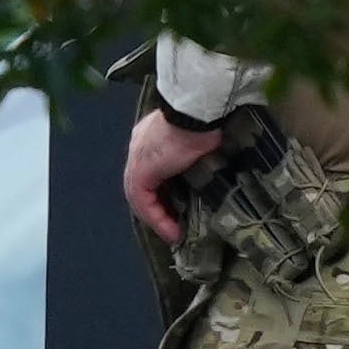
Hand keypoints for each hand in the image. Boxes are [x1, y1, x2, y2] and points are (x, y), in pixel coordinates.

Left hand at [126, 104, 225, 244]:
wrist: (198, 114)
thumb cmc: (207, 122)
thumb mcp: (202, 141)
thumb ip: (198, 156)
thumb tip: (211, 171)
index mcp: (154, 138)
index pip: (154, 172)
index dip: (165, 192)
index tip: (181, 210)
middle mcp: (140, 148)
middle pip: (145, 186)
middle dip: (160, 209)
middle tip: (177, 228)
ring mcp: (137, 159)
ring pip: (141, 196)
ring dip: (158, 218)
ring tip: (175, 235)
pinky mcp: (141, 171)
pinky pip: (142, 201)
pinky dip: (156, 218)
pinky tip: (172, 231)